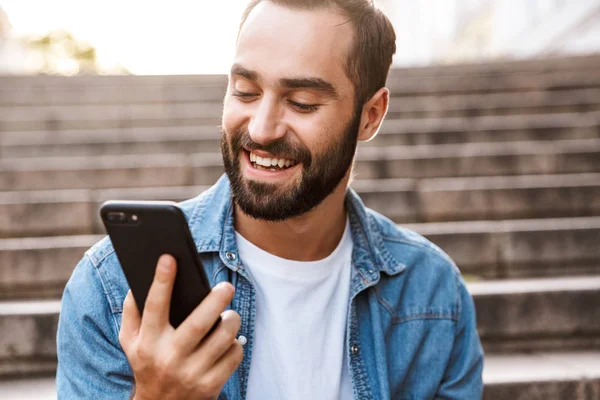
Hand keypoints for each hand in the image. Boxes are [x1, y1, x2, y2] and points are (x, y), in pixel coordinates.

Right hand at [119, 254, 242, 399]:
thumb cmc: (147, 363)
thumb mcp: (130, 341)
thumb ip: (131, 312)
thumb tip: (136, 281)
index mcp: (147, 342)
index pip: (153, 307)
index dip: (161, 281)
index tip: (169, 258)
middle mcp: (168, 357)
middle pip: (198, 323)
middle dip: (216, 301)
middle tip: (226, 286)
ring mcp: (191, 373)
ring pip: (223, 338)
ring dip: (232, 321)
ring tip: (230, 315)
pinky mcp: (210, 385)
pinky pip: (234, 355)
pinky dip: (236, 344)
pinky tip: (228, 342)